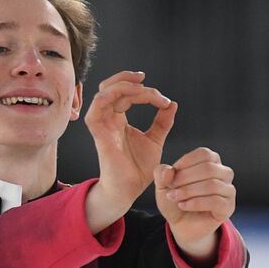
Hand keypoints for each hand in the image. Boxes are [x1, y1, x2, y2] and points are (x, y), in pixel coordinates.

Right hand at [83, 71, 175, 216]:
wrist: (128, 189)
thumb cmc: (137, 169)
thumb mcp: (155, 140)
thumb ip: (162, 122)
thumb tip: (173, 104)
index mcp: (119, 120)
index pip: (124, 94)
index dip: (144, 91)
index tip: (164, 101)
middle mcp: (109, 120)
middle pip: (109, 87)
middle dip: (127, 78)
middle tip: (144, 79)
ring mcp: (103, 127)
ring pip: (103, 94)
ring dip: (122, 85)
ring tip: (142, 87)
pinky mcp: (100, 135)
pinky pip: (95, 111)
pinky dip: (109, 97)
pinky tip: (130, 96)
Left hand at [154, 147, 235, 253]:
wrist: (180, 224)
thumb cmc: (175, 199)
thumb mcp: (162, 185)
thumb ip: (161, 174)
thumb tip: (168, 170)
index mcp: (211, 161)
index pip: (204, 154)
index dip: (185, 163)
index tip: (170, 176)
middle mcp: (223, 173)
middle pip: (209, 168)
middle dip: (185, 178)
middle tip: (170, 189)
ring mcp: (228, 190)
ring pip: (213, 184)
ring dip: (189, 192)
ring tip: (174, 198)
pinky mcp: (228, 207)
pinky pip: (216, 201)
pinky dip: (196, 203)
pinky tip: (183, 205)